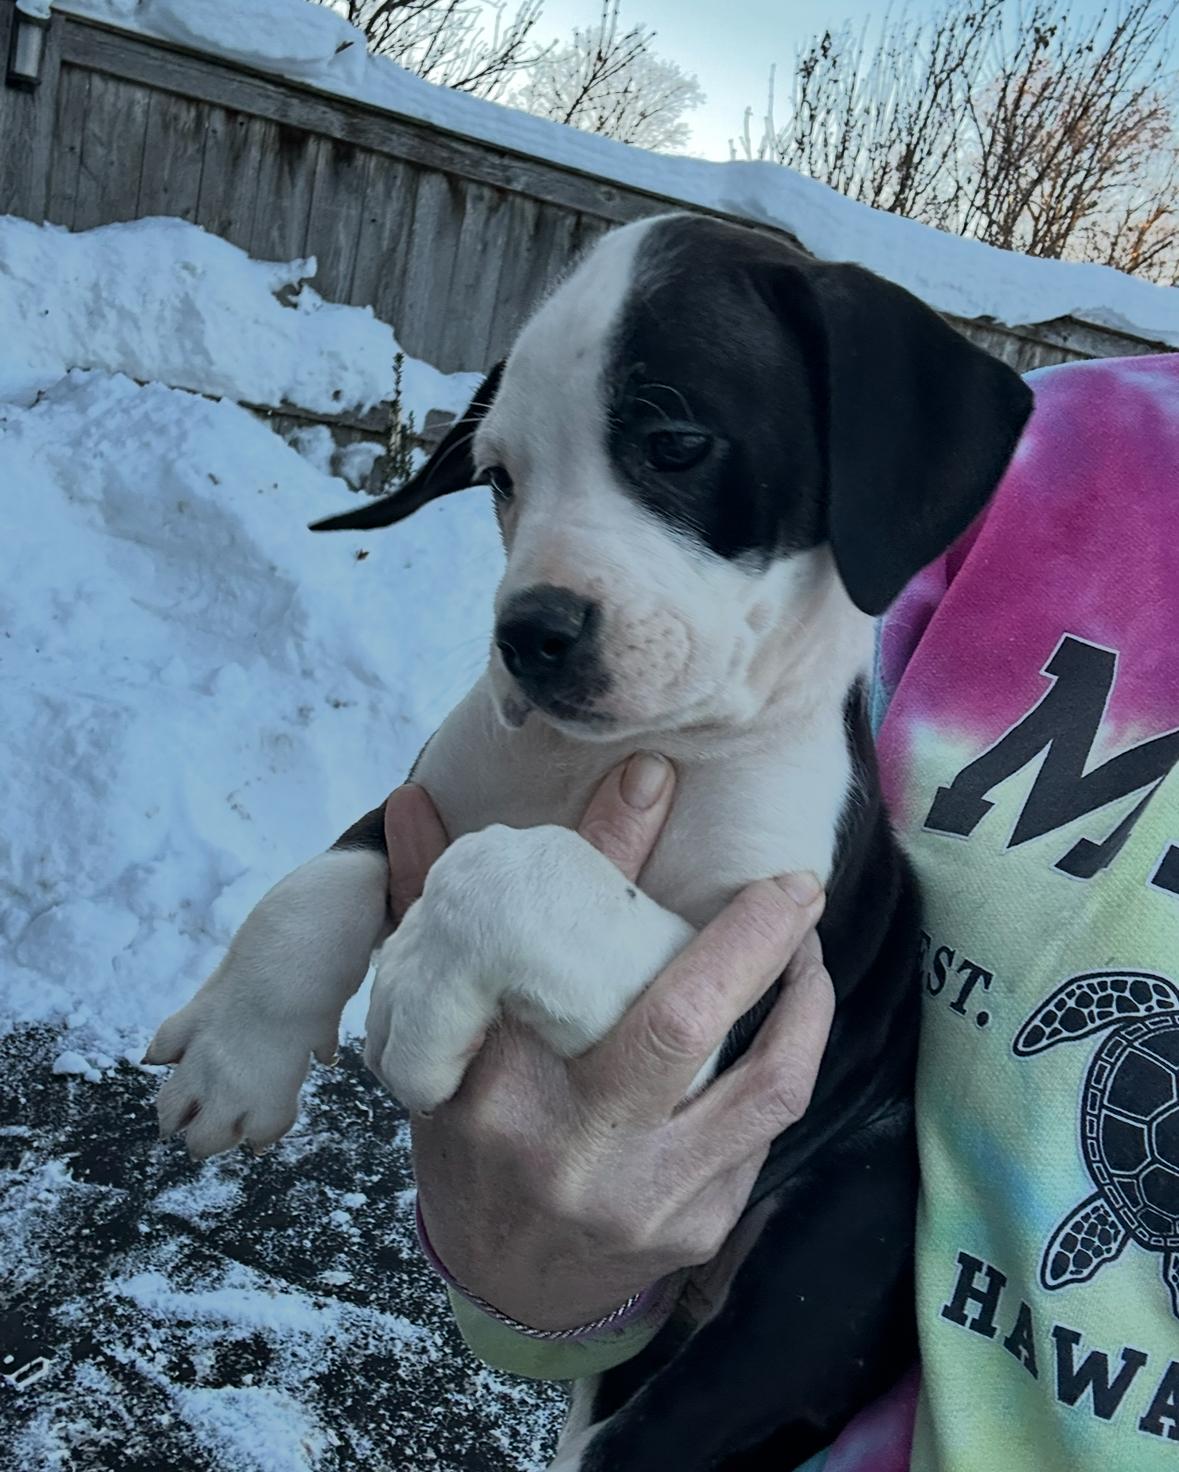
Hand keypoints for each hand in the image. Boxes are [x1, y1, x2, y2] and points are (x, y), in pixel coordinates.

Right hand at [386, 755, 833, 1330]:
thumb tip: (408, 804)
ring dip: (803, 1003)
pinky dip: (786, 1061)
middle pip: (679, 1022)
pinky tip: (786, 1024)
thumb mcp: (444, 1037)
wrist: (507, 1285)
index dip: (610, 855)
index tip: (655, 781)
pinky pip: (766, 1130)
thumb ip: (428, 917)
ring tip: (806, 949)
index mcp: (493, 1087)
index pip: (553, 952)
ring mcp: (644, 1196)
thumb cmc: (470, 1138)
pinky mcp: (699, 1226)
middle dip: (752, 936)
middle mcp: (570, 1147)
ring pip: (764, 1084)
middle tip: (794, 881)